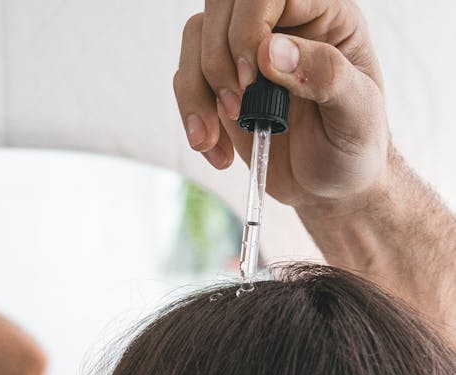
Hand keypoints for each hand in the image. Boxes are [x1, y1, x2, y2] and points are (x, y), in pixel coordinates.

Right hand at [173, 1, 390, 210]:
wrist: (332, 185)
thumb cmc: (354, 146)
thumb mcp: (357, 115)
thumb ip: (325, 76)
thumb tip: (271, 50)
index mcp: (323, 14)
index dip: (249, 26)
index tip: (253, 79)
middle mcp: (282, 24)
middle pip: (223, 4)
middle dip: (217, 58)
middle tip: (239, 108)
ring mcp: (247, 53)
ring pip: (196, 37)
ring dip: (196, 91)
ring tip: (216, 136)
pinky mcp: (223, 85)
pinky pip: (187, 79)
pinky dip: (192, 117)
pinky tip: (218, 151)